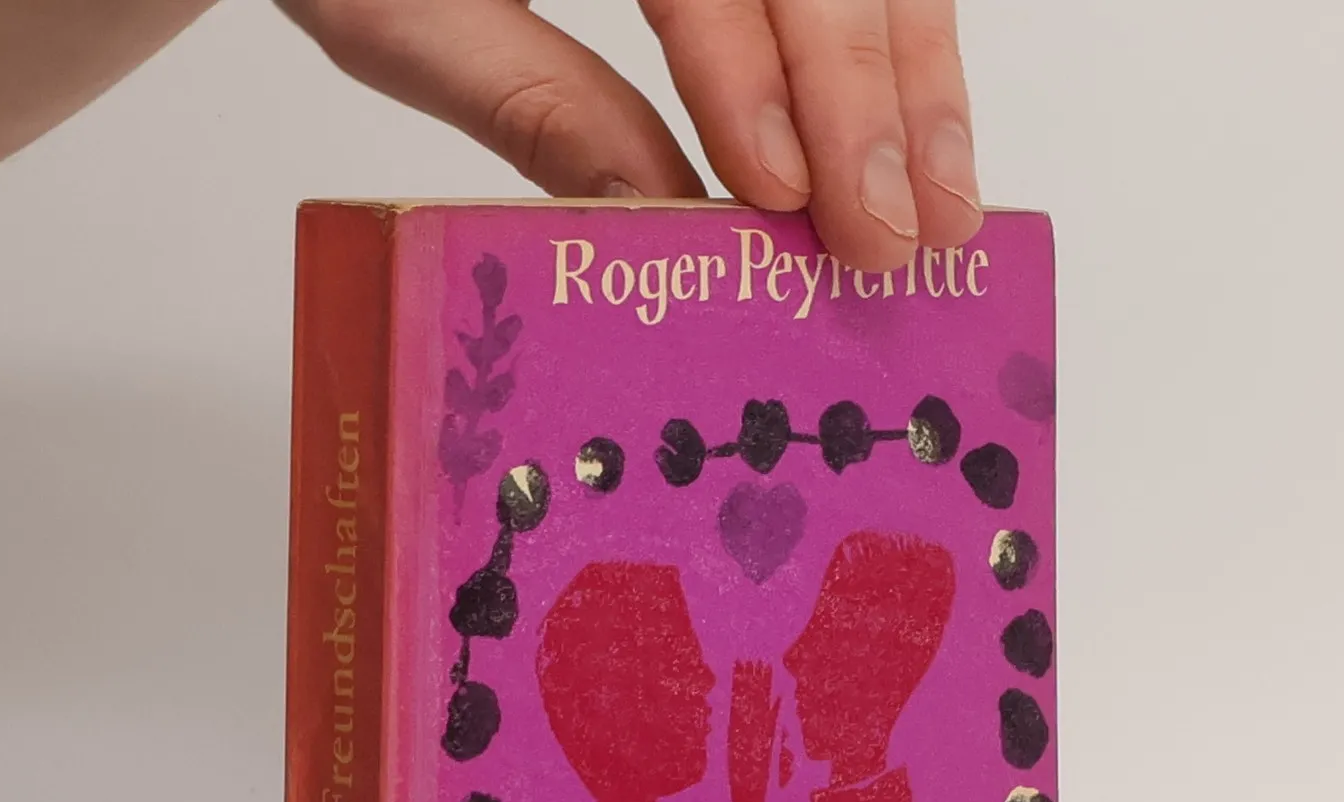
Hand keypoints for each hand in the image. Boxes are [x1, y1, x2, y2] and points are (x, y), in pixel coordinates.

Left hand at [278, 0, 979, 270]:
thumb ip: (534, 105)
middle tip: (899, 238)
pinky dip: (889, 40)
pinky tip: (916, 130)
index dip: (757, 67)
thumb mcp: (403, 10)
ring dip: (914, 73)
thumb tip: (662, 224)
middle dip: (870, 91)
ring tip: (940, 205)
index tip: (782, 192)